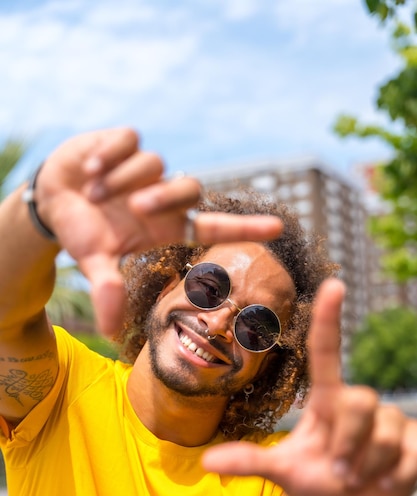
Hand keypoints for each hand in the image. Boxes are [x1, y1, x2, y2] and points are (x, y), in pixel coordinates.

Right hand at [36, 128, 282, 334]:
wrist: (52, 198)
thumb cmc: (81, 233)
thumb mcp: (94, 262)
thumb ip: (107, 290)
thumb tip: (111, 332)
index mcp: (164, 226)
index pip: (212, 226)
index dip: (245, 228)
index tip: (280, 227)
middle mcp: (162, 196)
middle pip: (189, 188)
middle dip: (162, 197)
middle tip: (133, 209)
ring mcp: (146, 168)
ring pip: (154, 164)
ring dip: (121, 180)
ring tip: (93, 192)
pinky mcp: (126, 141)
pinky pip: (129, 140)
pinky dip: (107, 156)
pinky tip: (89, 170)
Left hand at [203, 278, 416, 495]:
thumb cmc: (316, 481)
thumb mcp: (284, 471)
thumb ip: (250, 462)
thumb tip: (206, 461)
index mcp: (325, 401)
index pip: (327, 353)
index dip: (329, 319)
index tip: (332, 285)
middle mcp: (358, 404)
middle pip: (360, 401)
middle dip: (347, 443)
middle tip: (339, 473)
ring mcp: (390, 422)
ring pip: (385, 433)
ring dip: (366, 465)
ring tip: (357, 479)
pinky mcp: (414, 442)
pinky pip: (409, 454)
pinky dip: (394, 476)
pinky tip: (385, 481)